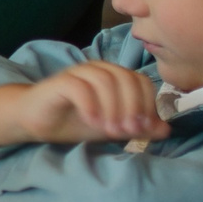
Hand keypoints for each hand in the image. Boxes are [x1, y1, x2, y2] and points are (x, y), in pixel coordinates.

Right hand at [0, 60, 168, 147]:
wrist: (36, 121)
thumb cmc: (74, 121)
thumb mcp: (111, 128)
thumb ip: (137, 127)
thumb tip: (166, 131)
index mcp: (115, 77)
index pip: (141, 81)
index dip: (146, 105)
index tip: (141, 129)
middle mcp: (99, 70)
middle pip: (126, 78)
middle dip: (131, 107)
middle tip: (126, 131)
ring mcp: (79, 73)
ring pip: (105, 80)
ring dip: (112, 107)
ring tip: (109, 129)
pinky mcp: (61, 82)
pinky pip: (80, 87)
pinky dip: (90, 105)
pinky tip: (91, 122)